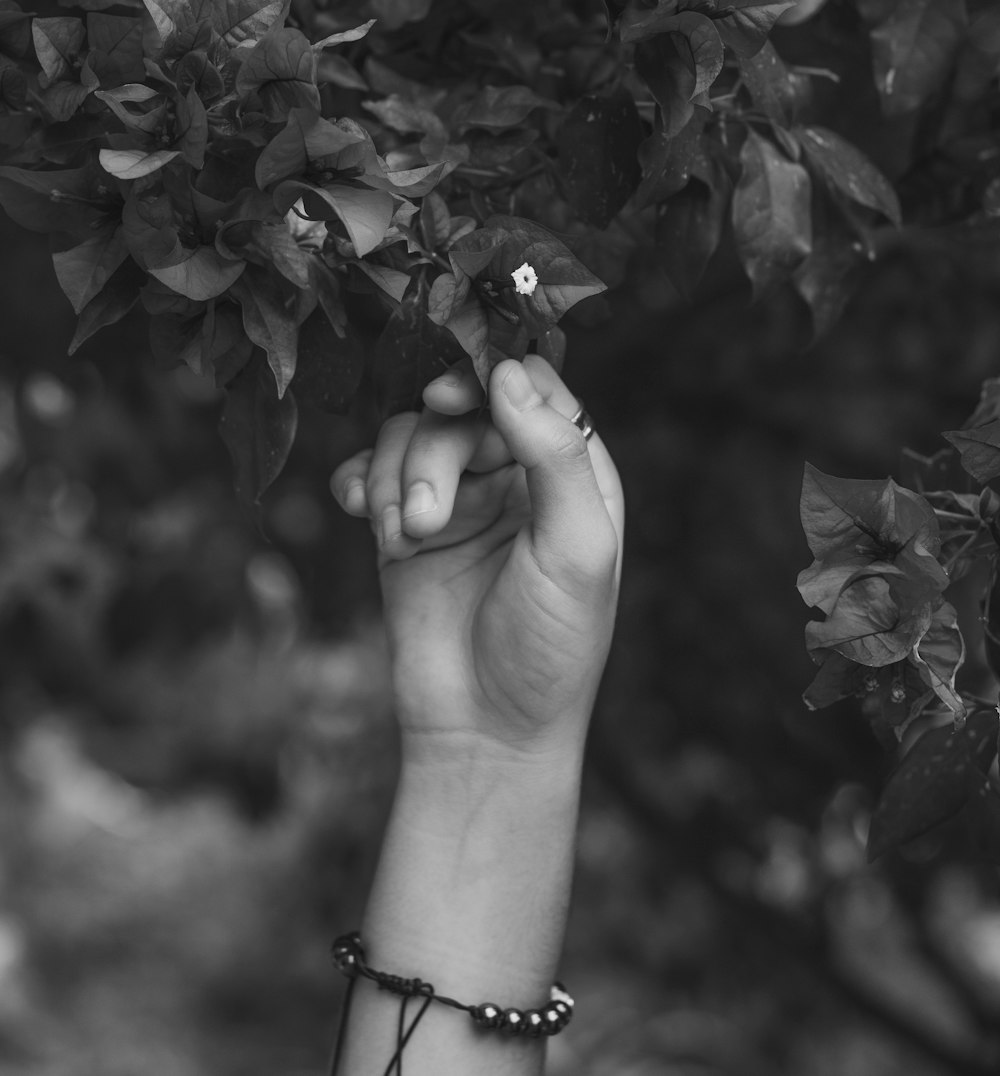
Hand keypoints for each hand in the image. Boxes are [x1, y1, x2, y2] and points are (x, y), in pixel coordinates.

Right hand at [330, 356, 623, 766]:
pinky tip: (361, 517)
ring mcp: (457, 497)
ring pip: (408, 436)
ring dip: (395, 480)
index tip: (445, 399)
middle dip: (432, 455)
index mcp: (571, 470)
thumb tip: (511, 373)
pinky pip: (370, 473)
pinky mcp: (405, 528)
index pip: (529, 386)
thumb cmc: (551, 648)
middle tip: (427, 518)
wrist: (486, 734)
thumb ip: (555, 456)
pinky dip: (359, 485)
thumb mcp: (576, 551)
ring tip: (406, 539)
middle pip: (458, 410)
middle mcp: (514, 473)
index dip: (485, 377)